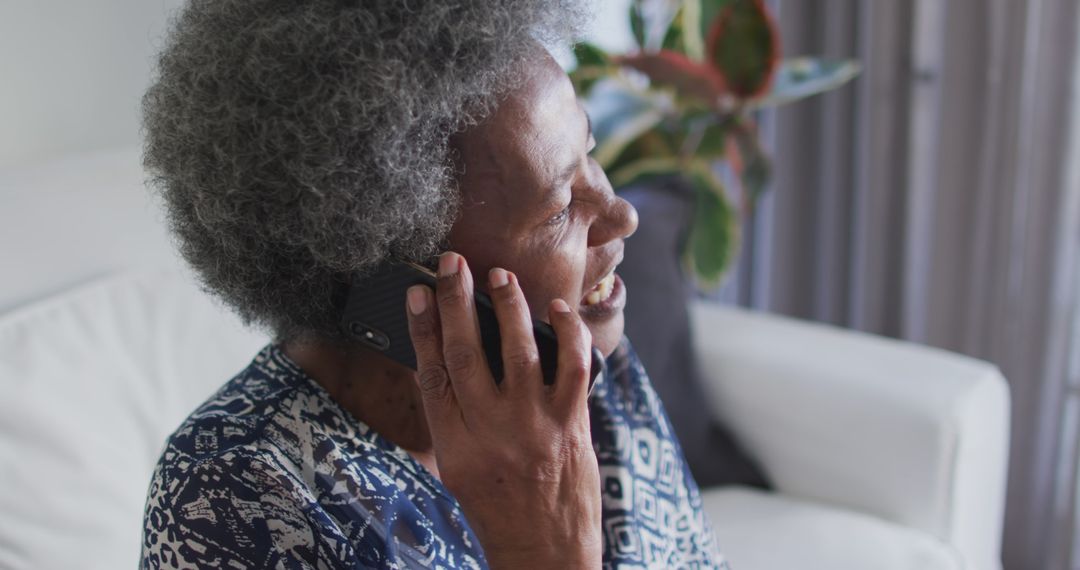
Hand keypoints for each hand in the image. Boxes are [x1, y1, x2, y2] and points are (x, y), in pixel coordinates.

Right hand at [405, 252, 601, 568]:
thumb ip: (453, 414)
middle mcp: (492, 432)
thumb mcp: (457, 466)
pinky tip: (556, 310)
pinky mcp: (573, 424)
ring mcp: (535, 426)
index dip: (422, 327)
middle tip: (453, 263)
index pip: (431, 373)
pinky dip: (567, 332)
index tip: (418, 291)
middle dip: (457, 301)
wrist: (546, 552)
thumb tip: (446, 354)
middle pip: (467, 353)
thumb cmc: (497, 505)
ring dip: (508, 307)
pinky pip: (573, 366)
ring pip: (519, 351)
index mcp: (455, 444)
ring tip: (500, 277)